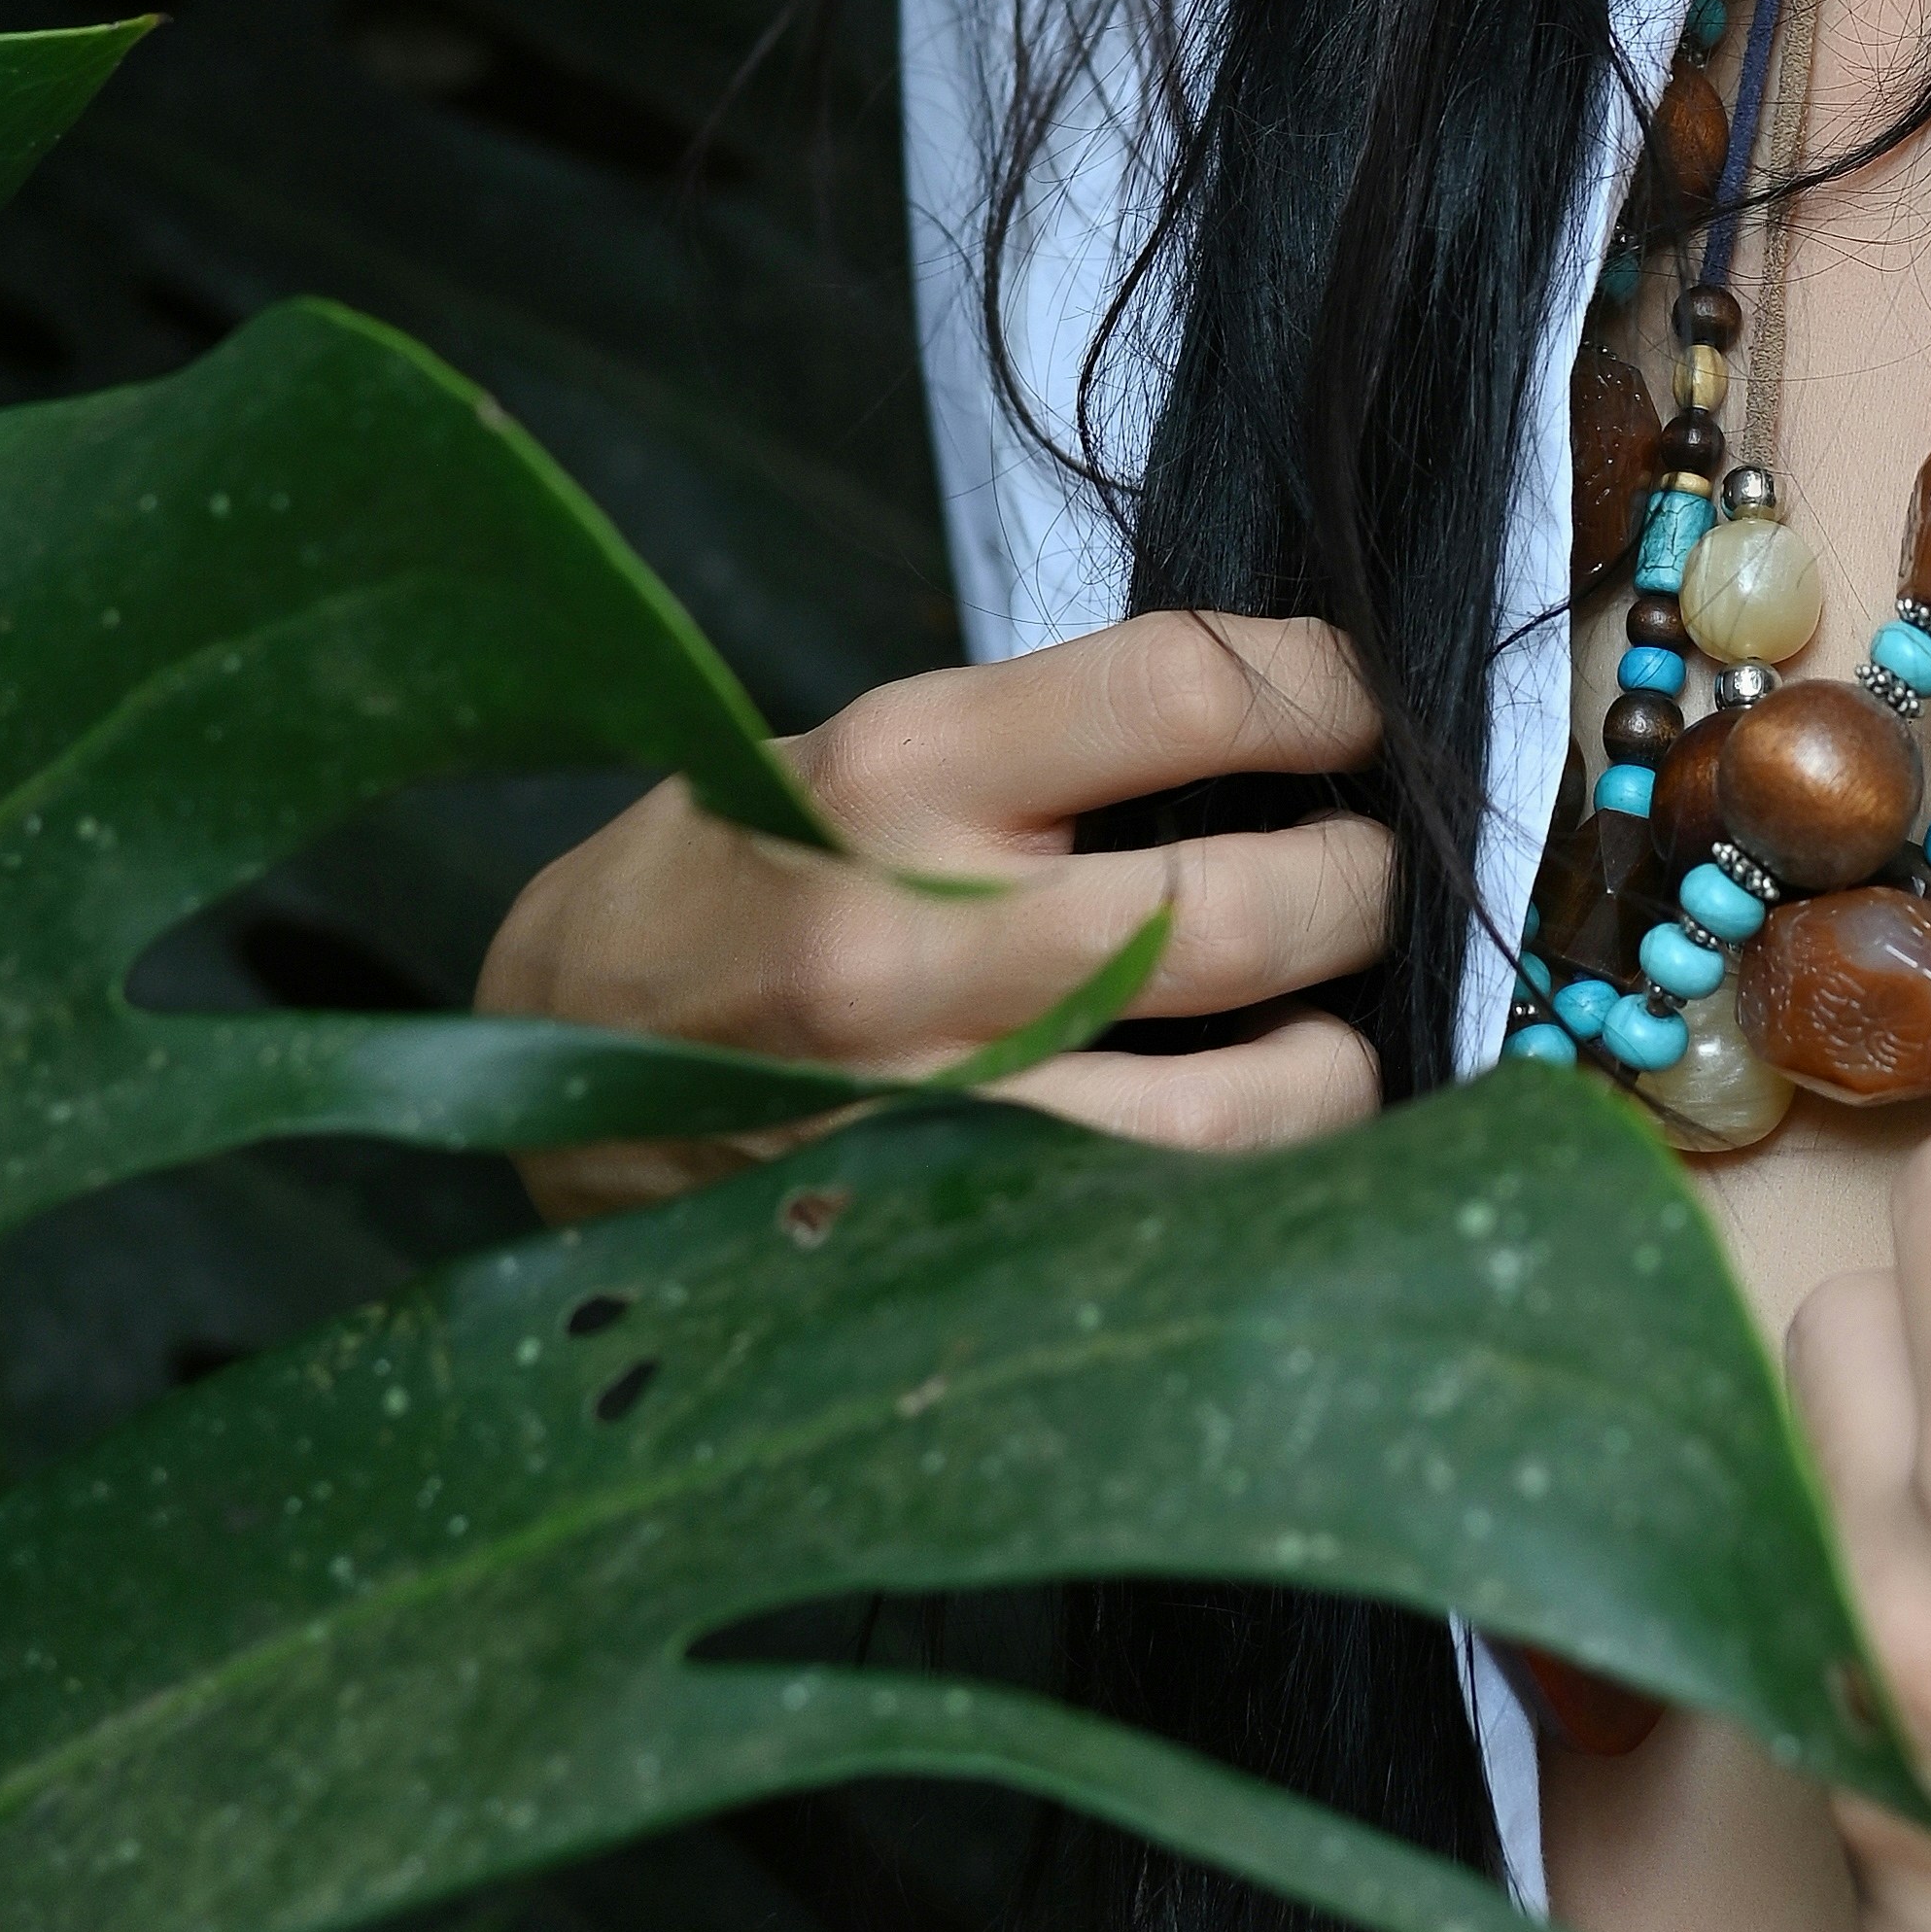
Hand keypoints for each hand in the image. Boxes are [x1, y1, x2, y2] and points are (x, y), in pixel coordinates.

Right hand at [475, 609, 1392, 1222]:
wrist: (556, 1055)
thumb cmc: (748, 872)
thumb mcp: (865, 751)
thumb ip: (1057, 743)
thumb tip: (1298, 735)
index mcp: (895, 773)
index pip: (1181, 689)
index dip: (1325, 687)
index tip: (1366, 703)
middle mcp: (914, 943)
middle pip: (1252, 907)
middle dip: (1366, 884)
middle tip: (1375, 870)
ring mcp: (939, 1116)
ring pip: (1255, 1106)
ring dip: (1341, 1057)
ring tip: (1332, 1021)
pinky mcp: (952, 1244)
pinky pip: (1181, 1220)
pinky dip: (1261, 1178)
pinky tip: (1261, 1131)